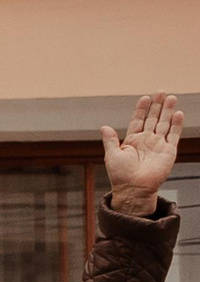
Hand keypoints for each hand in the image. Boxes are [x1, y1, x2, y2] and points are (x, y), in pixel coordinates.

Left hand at [103, 92, 183, 216]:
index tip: (144, 98)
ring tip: (171, 97)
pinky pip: (174, 135)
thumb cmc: (120, 175)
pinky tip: (178, 113)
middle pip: (153, 119)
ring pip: (165, 123)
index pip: (138, 120)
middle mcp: (146, 140)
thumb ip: (110, 140)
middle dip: (157, 105)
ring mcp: (158, 145)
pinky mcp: (168, 151)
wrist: (133, 189)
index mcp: (132, 140)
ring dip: (168, 111)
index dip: (141, 109)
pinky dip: (177, 124)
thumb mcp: (112, 155)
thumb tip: (104, 126)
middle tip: (161, 91)